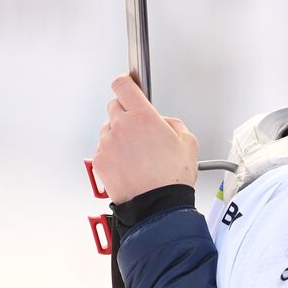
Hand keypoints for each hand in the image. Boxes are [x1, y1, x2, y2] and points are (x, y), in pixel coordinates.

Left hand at [93, 75, 198, 204]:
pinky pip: (104, 149)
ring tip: (137, 153)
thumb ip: (173, 124)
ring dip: (120, 135)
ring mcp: (107, 144)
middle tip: (140, 128)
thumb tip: (163, 123)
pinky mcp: (99, 161)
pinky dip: (114, 153)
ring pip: (109, 129)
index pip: (123, 85)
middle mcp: (120, 127)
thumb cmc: (172, 177)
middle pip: (115, 106)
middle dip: (127, 113)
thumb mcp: (188, 142)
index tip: (128, 84)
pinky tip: (129, 164)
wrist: (157, 205)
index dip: (126, 82)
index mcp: (142, 117)